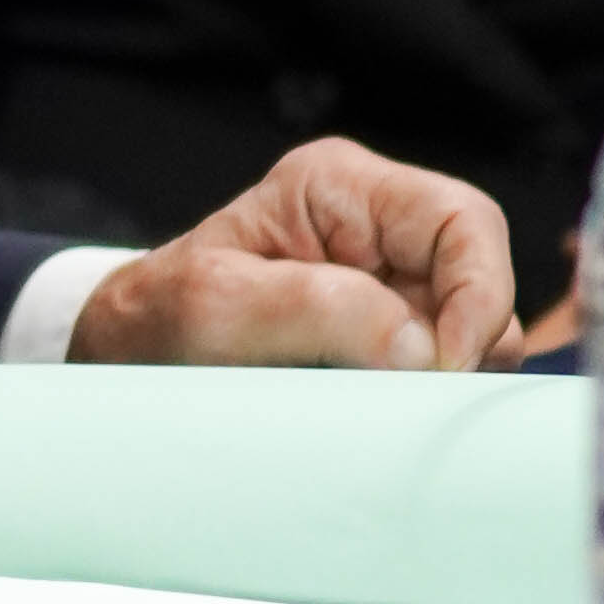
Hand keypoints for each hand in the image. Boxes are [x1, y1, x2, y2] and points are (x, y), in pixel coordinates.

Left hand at [71, 141, 523, 377]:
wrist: (122, 367)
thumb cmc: (155, 322)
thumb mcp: (213, 308)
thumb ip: (313, 310)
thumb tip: (424, 349)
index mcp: (340, 188)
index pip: (461, 220)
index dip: (478, 290)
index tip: (446, 366)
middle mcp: (378, 230)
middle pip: (481, 279)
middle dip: (461, 343)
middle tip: (405, 399)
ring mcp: (389, 290)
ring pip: (473, 334)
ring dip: (438, 380)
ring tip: (362, 402)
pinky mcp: (387, 345)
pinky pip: (440, 374)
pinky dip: (419, 402)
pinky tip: (369, 415)